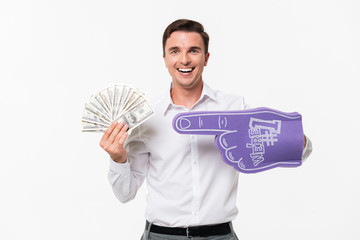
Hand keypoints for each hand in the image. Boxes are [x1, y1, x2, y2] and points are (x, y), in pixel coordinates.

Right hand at [100, 121, 128, 162]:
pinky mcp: (117, 150)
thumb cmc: (113, 149)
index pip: (106, 133)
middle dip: (118, 127)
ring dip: (122, 130)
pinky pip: (121, 141)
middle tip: (121, 123)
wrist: (117, 158)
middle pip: (112, 134)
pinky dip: (124, 136)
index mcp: (102, 143)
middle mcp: (106, 146)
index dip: (111, 126)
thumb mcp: (109, 142)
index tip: (115, 122)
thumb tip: (115, 125)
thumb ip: (110, 135)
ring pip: (117, 137)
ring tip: (125, 126)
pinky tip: (126, 133)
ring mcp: (111, 148)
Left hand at [172, 107, 303, 172]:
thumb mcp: (255, 114)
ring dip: (236, 148)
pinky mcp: (244, 164)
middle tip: (244, 135)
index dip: (193, 122)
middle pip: (220, 140)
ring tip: (251, 144)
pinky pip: (236, 161)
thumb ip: (237, 117)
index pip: (211, 122)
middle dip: (228, 139)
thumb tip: (223, 123)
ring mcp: (240, 152)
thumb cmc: (274, 124)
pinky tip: (252, 152)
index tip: (177, 121)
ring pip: (227, 152)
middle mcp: (236, 137)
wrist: (291, 143)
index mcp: (237, 121)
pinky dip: (242, 156)